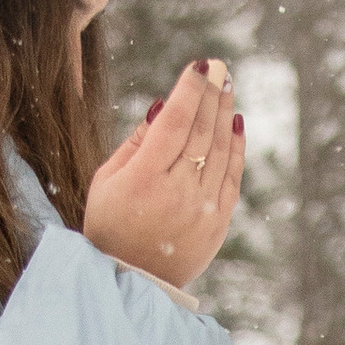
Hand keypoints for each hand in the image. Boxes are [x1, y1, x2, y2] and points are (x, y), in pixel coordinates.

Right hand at [83, 56, 243, 290]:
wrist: (132, 279)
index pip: (176, 121)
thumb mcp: (107, 181)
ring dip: (226, 114)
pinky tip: (235, 122)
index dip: (191, 90)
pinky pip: (232, 175)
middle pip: (203, 131)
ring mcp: (202, 207)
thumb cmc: (110, 224)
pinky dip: (237, 147)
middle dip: (213, 94)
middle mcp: (178, 190)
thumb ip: (135, 143)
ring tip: (228, 87)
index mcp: (145, 177)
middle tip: (221, 67)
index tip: (201, 65)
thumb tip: (163, 107)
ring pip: (221, 150)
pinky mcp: (217, 221)